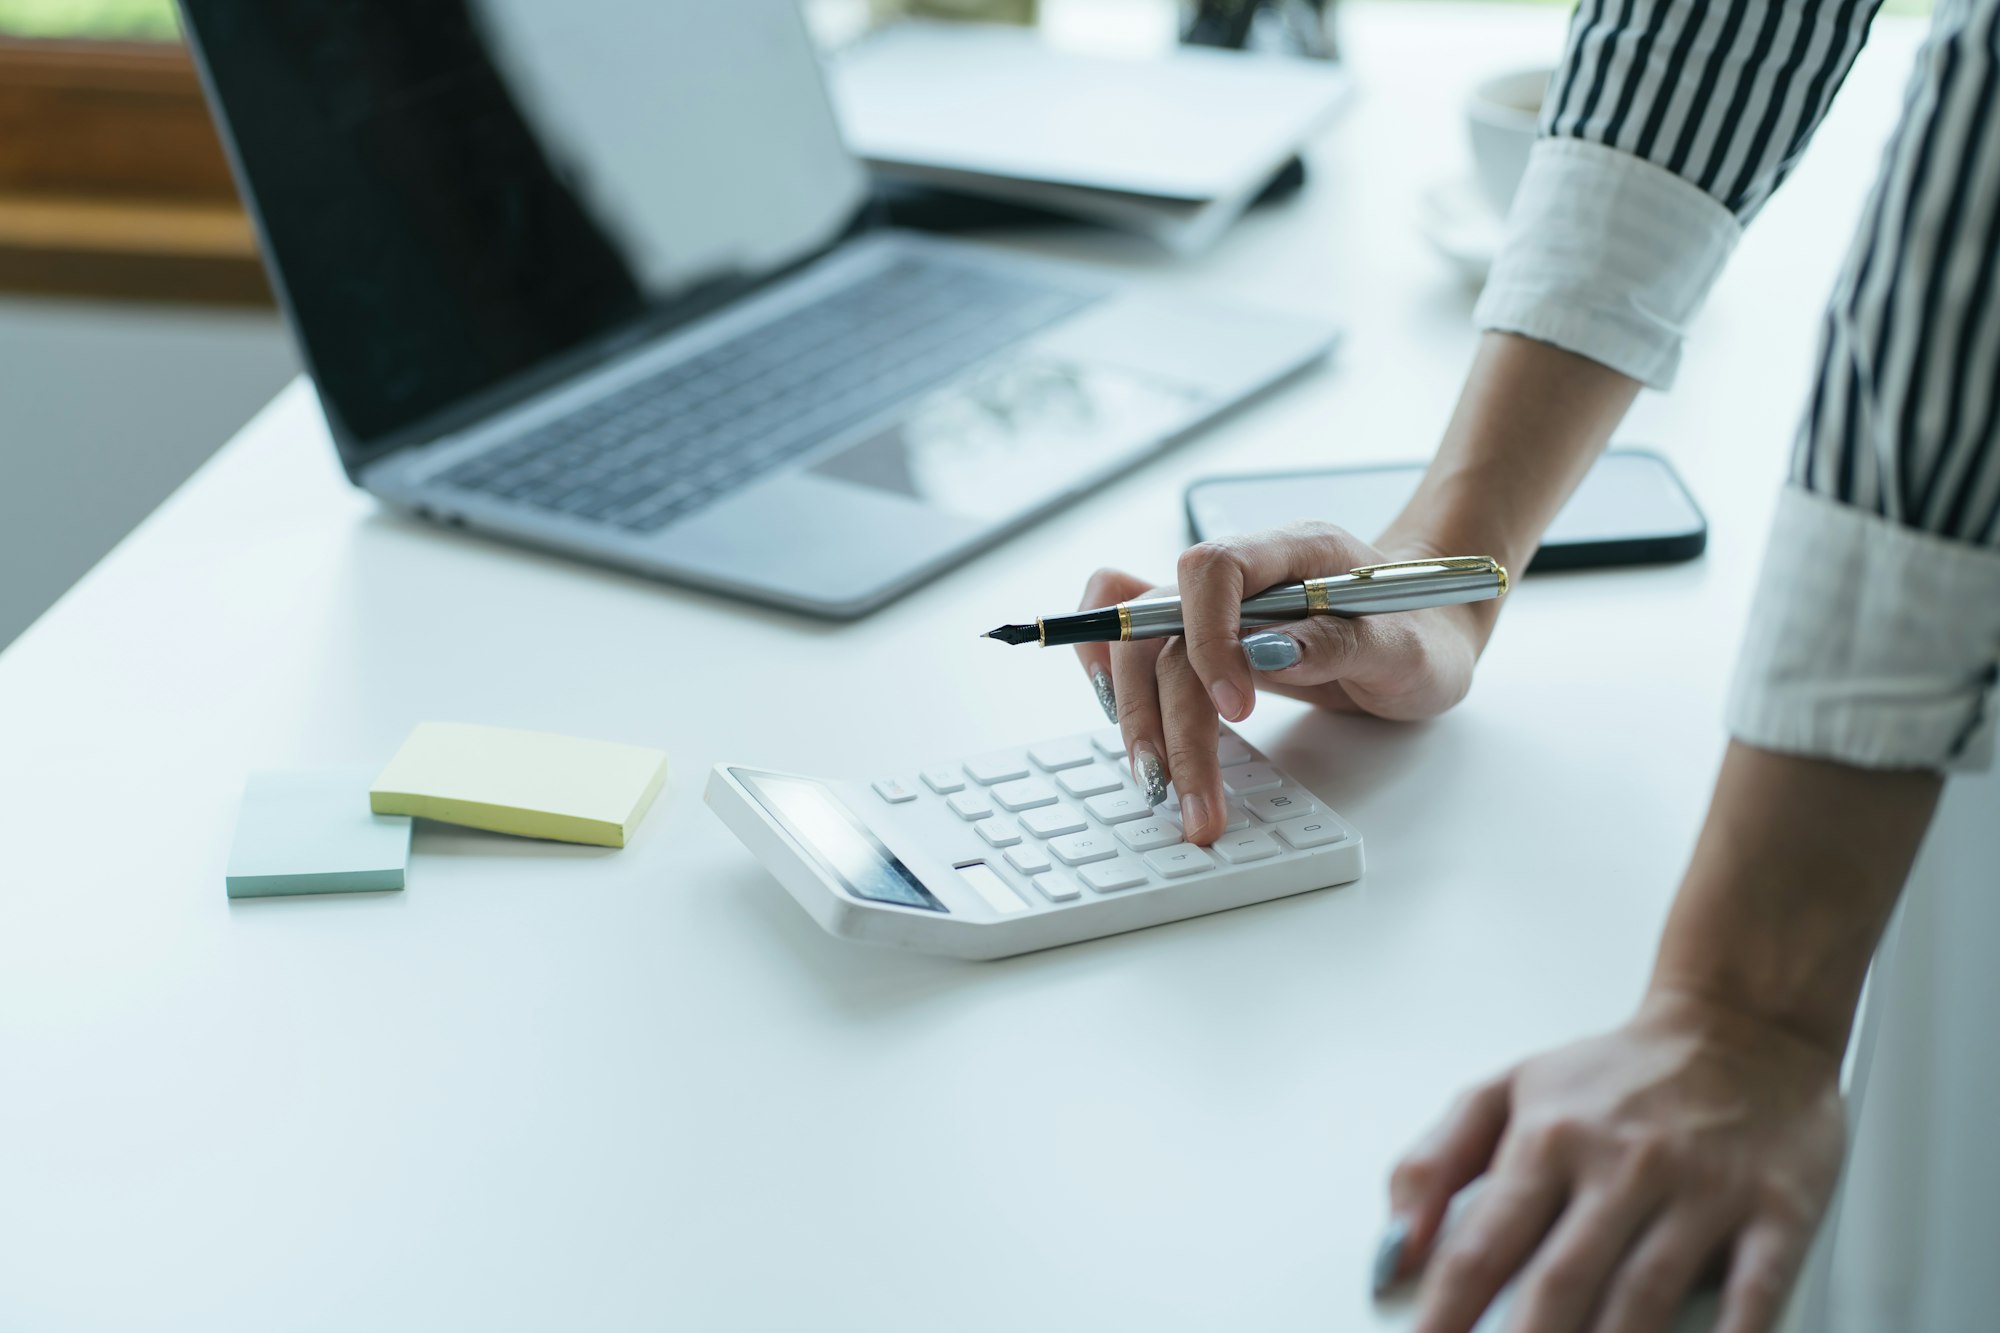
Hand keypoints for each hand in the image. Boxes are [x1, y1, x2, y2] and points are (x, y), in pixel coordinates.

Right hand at [1073, 522, 1484, 843]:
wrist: (1426, 631)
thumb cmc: (1423, 634)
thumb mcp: (1407, 648)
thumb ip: (1341, 642)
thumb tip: (1270, 652)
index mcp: (1295, 551)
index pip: (1214, 567)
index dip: (1207, 635)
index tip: (1234, 708)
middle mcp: (1243, 572)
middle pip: (1162, 623)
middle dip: (1164, 711)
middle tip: (1184, 790)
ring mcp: (1215, 606)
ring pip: (1138, 646)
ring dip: (1136, 716)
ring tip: (1159, 784)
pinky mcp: (1203, 640)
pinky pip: (1128, 635)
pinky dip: (1107, 673)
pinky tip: (1121, 719)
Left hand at [1381, 992, 1845, 1332]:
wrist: (1741, 1026)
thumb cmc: (1615, 1075)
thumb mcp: (1506, 1092)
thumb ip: (1433, 1166)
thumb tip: (1392, 1253)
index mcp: (1548, 1138)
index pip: (1482, 1247)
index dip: (1448, 1313)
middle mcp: (1621, 1166)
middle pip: (1559, 1283)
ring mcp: (1701, 1191)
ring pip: (1643, 1298)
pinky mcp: (1776, 1212)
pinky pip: (1753, 1293)